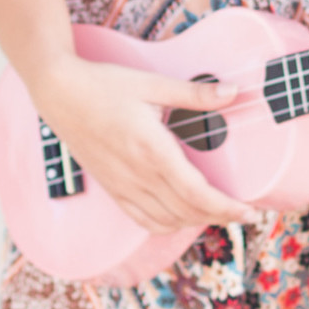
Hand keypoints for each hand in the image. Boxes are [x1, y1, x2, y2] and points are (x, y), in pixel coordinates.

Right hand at [27, 54, 261, 234]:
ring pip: (167, 221)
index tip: (249, 211)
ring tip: (217, 212)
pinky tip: (181, 216)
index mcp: (152, 150)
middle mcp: (137, 175)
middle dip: (221, 217)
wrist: (59, 93)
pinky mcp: (112, 188)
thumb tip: (233, 93)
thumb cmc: (103, 85)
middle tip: (244, 214)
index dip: (227, 208)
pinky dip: (167, 224)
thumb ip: (195, 94)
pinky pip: (143, 219)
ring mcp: (122, 185)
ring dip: (195, 221)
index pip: (198, 194)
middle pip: (188, 212)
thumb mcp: (153, 83)